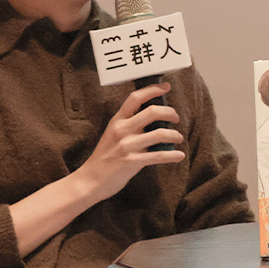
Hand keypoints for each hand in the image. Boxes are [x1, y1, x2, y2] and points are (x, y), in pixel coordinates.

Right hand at [74, 82, 185, 202]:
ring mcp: (127, 146)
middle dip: (170, 113)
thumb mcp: (113, 135)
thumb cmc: (104, 157)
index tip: (165, 87)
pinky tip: (179, 155)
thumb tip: (153, 121)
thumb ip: (130, 126)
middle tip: (176, 118)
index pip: (135, 98)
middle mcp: (122, 130)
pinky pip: (159, 155)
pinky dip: (172, 155)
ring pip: (159, 134)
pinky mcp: (132, 161)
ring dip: (174, 135)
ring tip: (178, 138)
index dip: (152, 90)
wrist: (90, 180)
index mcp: (117, 121)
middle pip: (152, 112)